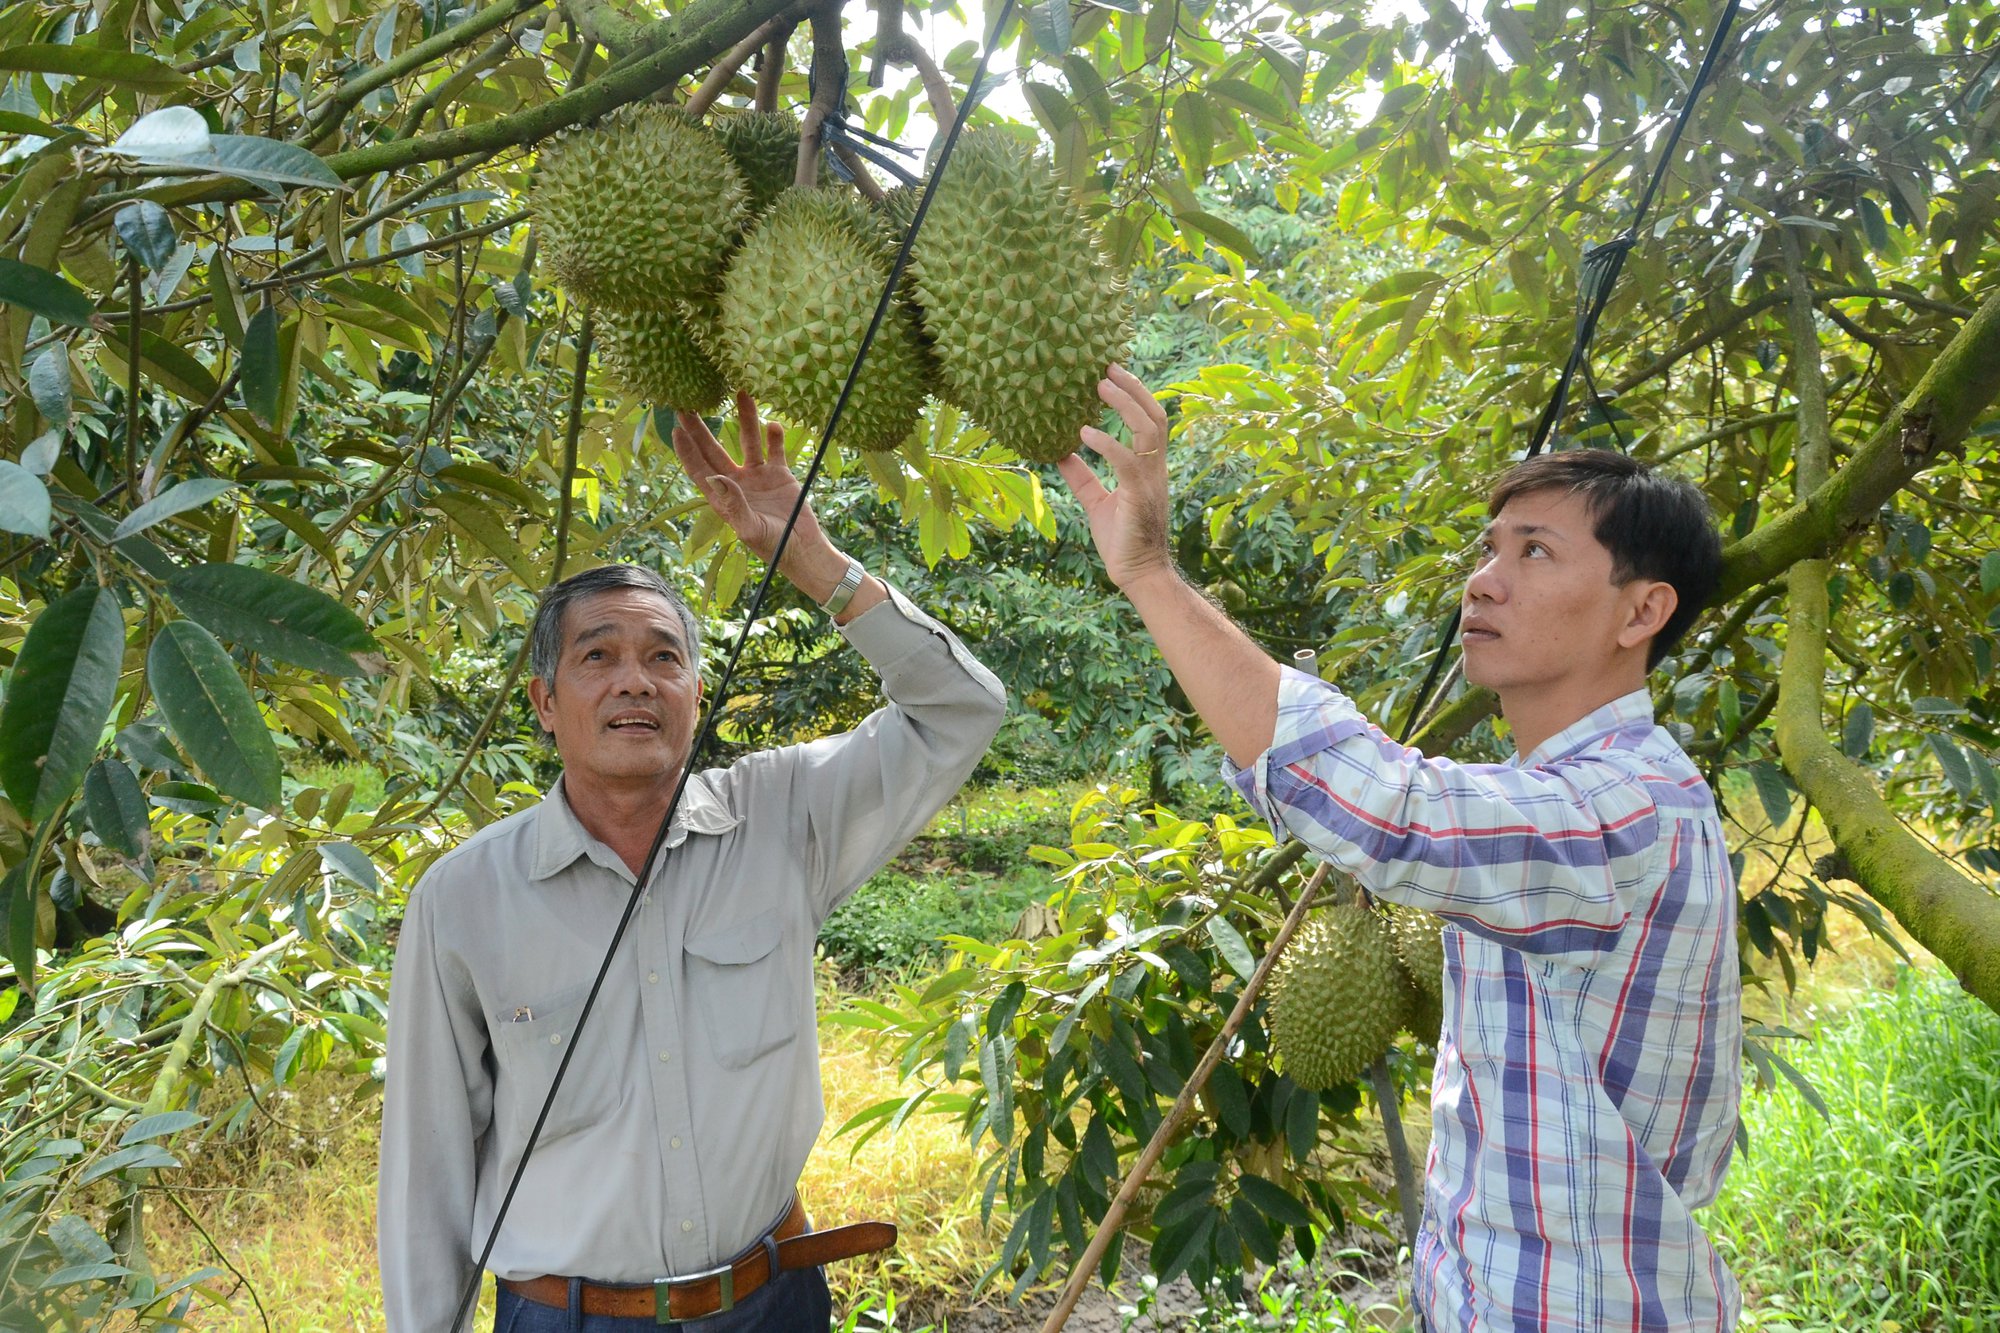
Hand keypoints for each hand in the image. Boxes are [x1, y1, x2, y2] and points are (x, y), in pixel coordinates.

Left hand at [671, 392, 832, 570]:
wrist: (803, 549)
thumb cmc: (772, 546)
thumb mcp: (750, 529)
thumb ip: (733, 504)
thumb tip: (716, 478)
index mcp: (723, 497)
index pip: (699, 469)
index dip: (687, 450)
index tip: (677, 429)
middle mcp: (736, 482)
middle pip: (714, 449)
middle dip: (701, 427)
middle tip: (689, 402)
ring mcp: (758, 476)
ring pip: (747, 441)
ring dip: (744, 418)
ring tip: (741, 392)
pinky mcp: (780, 473)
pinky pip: (774, 449)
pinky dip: (774, 436)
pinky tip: (772, 424)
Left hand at [1054, 365, 1177, 592]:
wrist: (1138, 574)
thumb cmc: (1121, 539)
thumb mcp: (1096, 500)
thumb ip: (1081, 475)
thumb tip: (1058, 450)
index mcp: (1148, 467)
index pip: (1150, 420)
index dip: (1135, 394)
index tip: (1112, 371)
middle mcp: (1155, 469)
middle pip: (1155, 416)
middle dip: (1133, 387)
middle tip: (1106, 365)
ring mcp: (1150, 482)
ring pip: (1148, 430)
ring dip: (1124, 404)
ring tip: (1099, 386)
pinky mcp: (1139, 497)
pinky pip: (1127, 462)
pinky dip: (1107, 443)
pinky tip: (1084, 432)